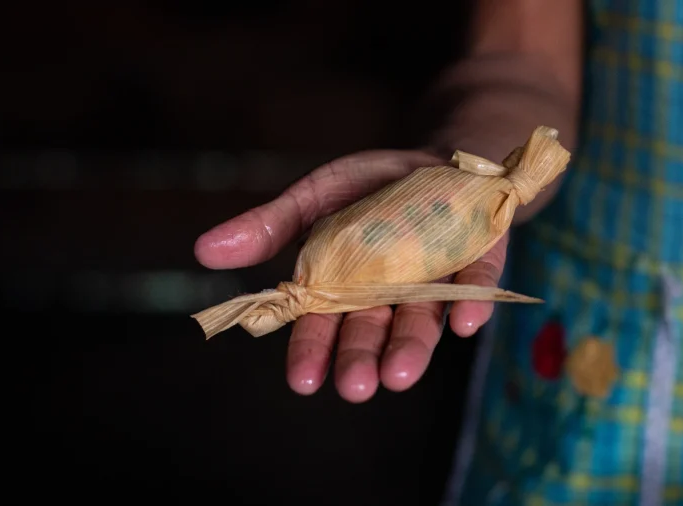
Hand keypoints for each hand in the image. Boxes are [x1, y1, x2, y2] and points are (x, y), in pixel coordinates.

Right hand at [194, 150, 508, 402]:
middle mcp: (389, 295)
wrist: (436, 158)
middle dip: (362, 360)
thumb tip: (204, 251)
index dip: (311, 353)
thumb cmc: (369, 187)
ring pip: (421, 322)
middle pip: (372, 334)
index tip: (302, 381)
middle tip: (356, 386)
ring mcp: (435, 281)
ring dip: (411, 347)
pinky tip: (463, 324)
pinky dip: (471, 302)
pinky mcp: (479, 260)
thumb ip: (269, 226)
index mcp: (344, 286)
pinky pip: (476, 285)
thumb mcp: (312, 197)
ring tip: (400, 374)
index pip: (322, 327)